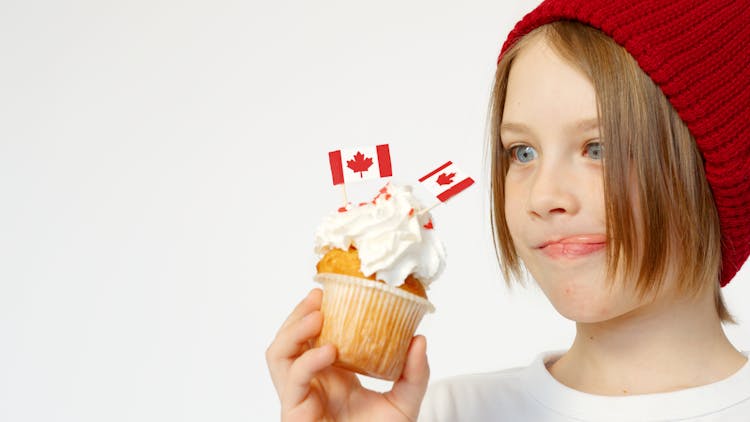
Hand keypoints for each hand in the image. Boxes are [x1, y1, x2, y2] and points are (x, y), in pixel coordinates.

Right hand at [266, 289, 429, 420]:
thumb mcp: (405, 403)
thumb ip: (414, 375)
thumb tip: (420, 339)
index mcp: (328, 374)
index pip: (309, 337)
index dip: (312, 312)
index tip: (328, 291)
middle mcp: (310, 383)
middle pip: (286, 341)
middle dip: (296, 315)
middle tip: (317, 297)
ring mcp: (299, 397)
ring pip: (278, 356)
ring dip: (292, 331)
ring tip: (316, 316)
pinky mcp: (294, 414)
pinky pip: (292, 381)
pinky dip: (307, 361)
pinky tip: (329, 351)